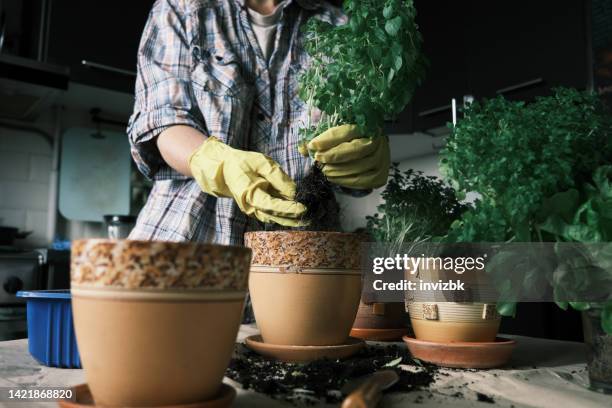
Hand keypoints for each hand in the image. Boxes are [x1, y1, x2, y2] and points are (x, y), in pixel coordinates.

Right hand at [189, 137, 306, 225]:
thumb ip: (278, 178)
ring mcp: (254, 209)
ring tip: (310, 218)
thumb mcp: (262, 163)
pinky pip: (274, 214)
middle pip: (277, 216)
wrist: (224, 168)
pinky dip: (286, 215)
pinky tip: (299, 214)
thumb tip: (294, 192)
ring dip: (292, 219)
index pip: (273, 206)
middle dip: (295, 217)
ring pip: (276, 218)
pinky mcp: (258, 208)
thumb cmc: (243, 162)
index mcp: (250, 194)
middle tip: (313, 216)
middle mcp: (252, 207)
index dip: (290, 208)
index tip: (304, 208)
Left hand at [301, 124, 389, 188]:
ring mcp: (381, 158)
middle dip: (334, 156)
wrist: (367, 147)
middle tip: (318, 160)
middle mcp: (377, 140)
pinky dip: (347, 182)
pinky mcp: (381, 174)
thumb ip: (319, 139)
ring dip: (338, 171)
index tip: (312, 145)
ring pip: (360, 167)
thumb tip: (302, 149)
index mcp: (366, 125)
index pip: (347, 131)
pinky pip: (365, 181)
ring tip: (324, 171)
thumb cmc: (347, 139)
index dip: (328, 139)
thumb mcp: (334, 133)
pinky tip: (335, 179)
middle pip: (356, 149)